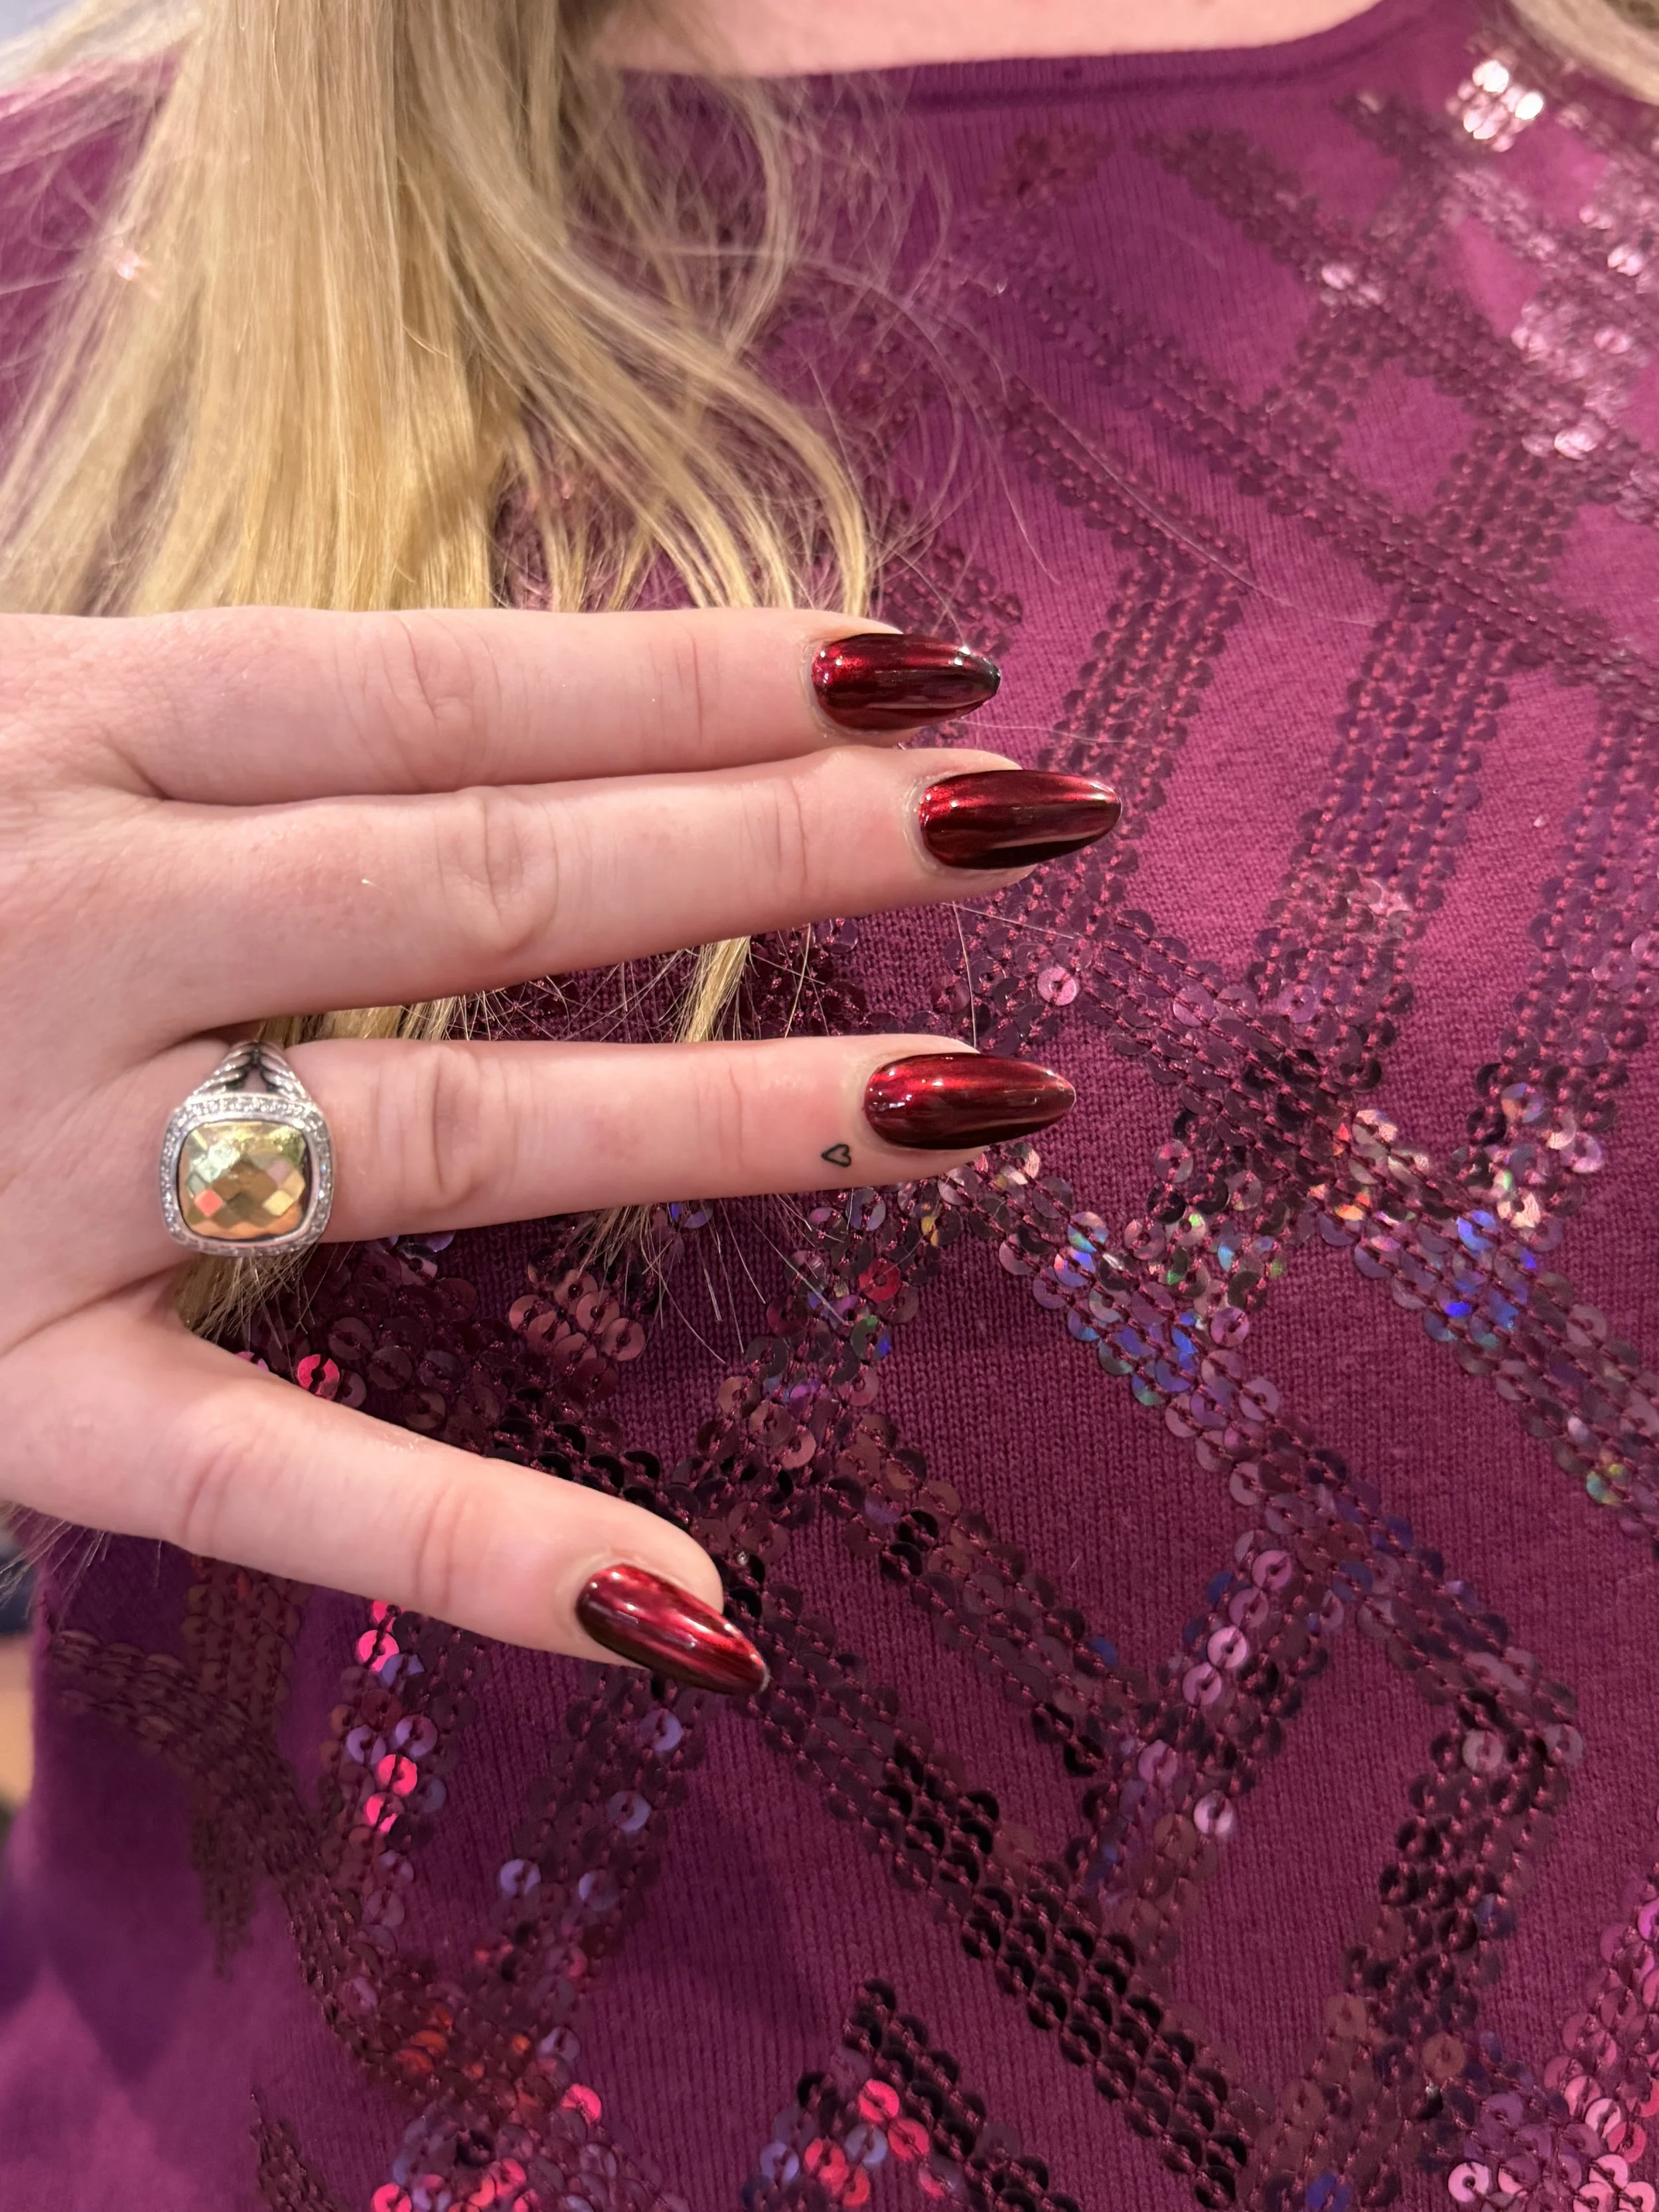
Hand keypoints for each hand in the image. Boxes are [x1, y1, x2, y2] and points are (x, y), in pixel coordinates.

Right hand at [0, 607, 1116, 1688]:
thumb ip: (202, 747)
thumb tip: (475, 733)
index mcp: (79, 729)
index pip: (447, 691)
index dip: (695, 678)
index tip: (922, 669)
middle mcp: (87, 922)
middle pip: (501, 878)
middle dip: (787, 841)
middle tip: (1038, 817)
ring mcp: (41, 1166)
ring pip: (448, 1135)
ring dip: (735, 1119)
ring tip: (990, 1101)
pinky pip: (254, 1476)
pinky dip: (469, 1538)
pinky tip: (694, 1602)